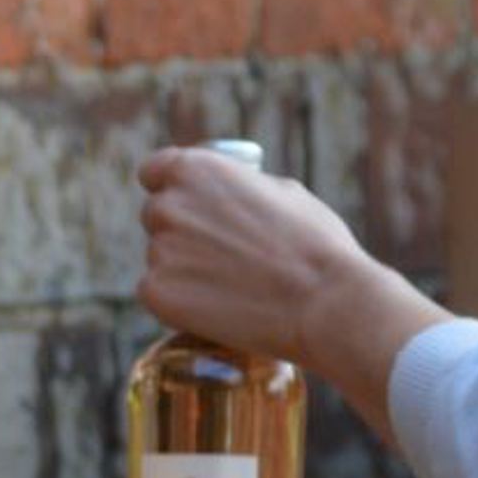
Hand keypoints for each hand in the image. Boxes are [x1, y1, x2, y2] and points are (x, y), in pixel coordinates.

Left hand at [136, 146, 366, 363]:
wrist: (323, 302)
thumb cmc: (314, 245)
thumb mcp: (281, 191)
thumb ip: (239, 189)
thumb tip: (227, 196)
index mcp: (194, 169)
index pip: (154, 172)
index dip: (168, 189)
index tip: (184, 206)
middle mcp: (168, 205)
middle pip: (156, 218)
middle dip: (180, 233)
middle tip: (218, 257)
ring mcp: (158, 251)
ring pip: (160, 259)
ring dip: (182, 271)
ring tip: (229, 287)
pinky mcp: (156, 293)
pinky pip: (156, 294)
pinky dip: (177, 303)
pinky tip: (213, 308)